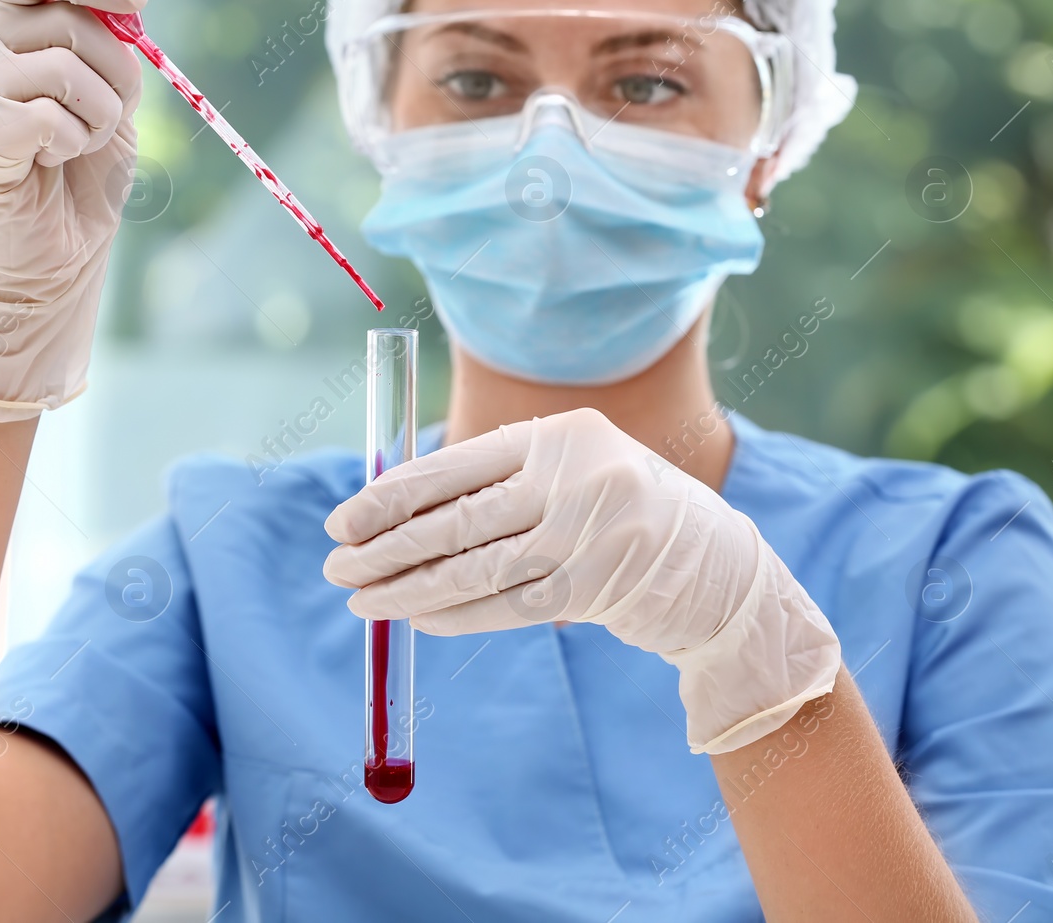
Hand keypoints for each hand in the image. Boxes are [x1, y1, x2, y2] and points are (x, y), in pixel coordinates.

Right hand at [0, 0, 146, 420]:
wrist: (56, 255)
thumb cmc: (82, 169)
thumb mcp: (112, 84)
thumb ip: (109, 17)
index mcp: (3, 20)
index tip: (138, 0)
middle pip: (65, 18)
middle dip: (116, 67)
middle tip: (106, 111)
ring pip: (64, 69)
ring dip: (98, 114)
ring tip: (76, 142)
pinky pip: (47, 117)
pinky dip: (71, 143)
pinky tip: (50, 162)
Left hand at [323, 408, 840, 752]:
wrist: (716, 571)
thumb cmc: (618, 514)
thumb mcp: (568, 474)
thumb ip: (496, 483)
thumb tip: (391, 508)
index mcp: (559, 435)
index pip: (454, 465)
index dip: (390, 496)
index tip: (343, 521)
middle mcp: (574, 478)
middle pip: (456, 520)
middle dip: (385, 547)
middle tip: (336, 567)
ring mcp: (588, 536)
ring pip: (473, 569)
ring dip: (407, 589)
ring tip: (362, 601)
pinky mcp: (595, 590)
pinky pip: (504, 606)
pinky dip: (453, 614)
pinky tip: (415, 617)